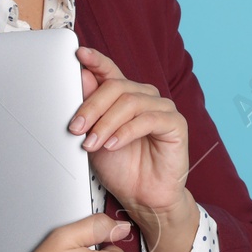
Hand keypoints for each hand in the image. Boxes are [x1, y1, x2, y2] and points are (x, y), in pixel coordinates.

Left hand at [70, 46, 191, 224]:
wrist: (142, 197)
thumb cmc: (121, 168)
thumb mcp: (94, 137)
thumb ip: (90, 109)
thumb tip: (82, 76)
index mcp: (125, 96)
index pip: (111, 72)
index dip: (96, 61)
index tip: (79, 54)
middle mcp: (145, 97)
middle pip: (117, 87)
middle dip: (92, 107)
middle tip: (76, 128)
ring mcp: (162, 108)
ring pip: (130, 102)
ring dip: (106, 123)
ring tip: (92, 143)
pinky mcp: (175, 123)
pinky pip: (148, 119)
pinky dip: (126, 132)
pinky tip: (113, 145)